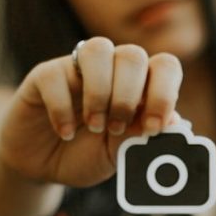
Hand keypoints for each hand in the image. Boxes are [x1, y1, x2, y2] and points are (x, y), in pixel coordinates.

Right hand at [0, 36, 182, 188]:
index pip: (164, 67)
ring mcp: (77, 69)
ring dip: (99, 91)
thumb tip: (175, 123)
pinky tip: (65, 132)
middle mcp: (110, 69)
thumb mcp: (116, 154)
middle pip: (132, 55)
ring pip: (97, 49)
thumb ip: (139, 137)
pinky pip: (56, 75)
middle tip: (115, 128)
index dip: (164, 93)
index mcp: (137, 86)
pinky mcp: (45, 75)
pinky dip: (62, 108)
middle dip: (128, 95)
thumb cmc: (84, 155)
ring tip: (93, 125)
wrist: (41, 166)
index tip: (153, 127)